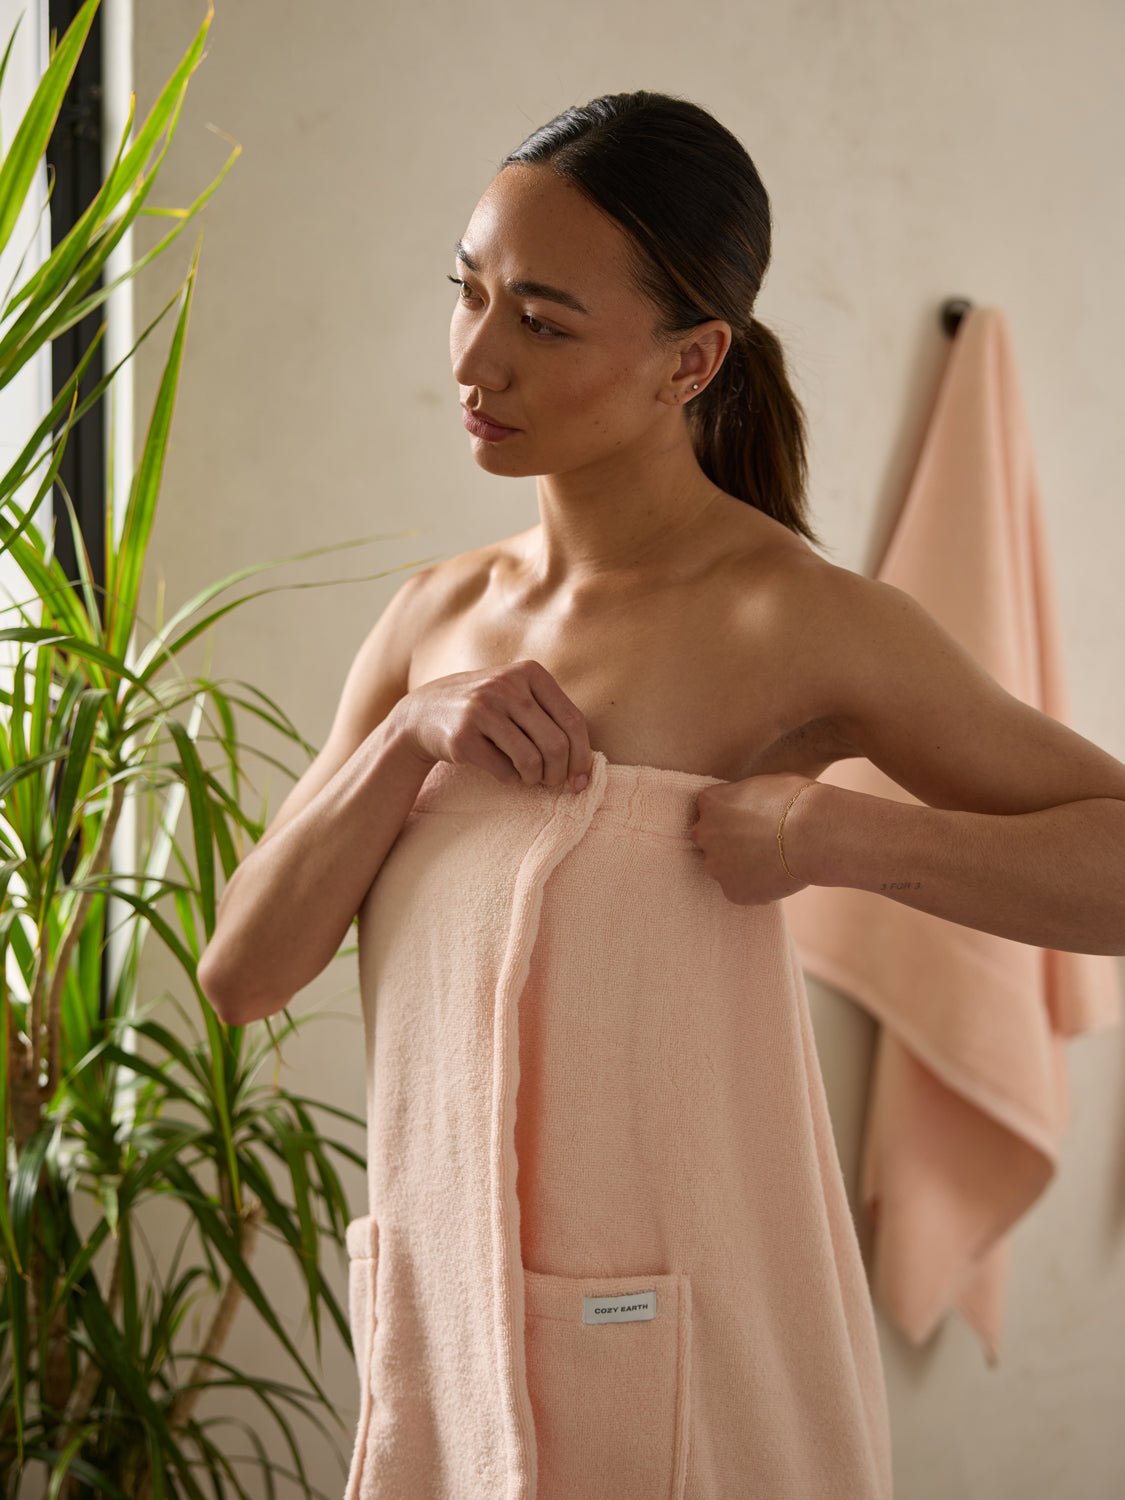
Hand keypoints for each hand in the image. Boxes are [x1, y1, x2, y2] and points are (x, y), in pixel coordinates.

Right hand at [389, 660, 592, 790]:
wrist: (423, 713)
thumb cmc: (486, 709)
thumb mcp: (518, 694)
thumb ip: (551, 718)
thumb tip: (584, 767)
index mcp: (529, 672)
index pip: (574, 721)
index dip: (583, 757)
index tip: (580, 780)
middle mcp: (506, 686)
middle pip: (556, 744)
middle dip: (559, 773)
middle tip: (552, 782)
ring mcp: (482, 709)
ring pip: (532, 761)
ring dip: (535, 779)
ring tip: (529, 778)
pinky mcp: (463, 736)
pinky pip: (504, 771)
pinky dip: (509, 778)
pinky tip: (502, 770)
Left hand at [688, 772, 818, 904]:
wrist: (814, 835)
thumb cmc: (797, 802)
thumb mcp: (768, 784)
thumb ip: (749, 796)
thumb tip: (756, 802)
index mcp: (711, 801)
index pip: (710, 807)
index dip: (731, 813)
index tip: (750, 817)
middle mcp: (705, 834)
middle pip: (708, 839)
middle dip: (727, 840)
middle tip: (757, 841)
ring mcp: (716, 866)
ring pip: (721, 868)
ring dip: (738, 866)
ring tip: (770, 862)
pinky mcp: (732, 892)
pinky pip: (739, 890)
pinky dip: (754, 887)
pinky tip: (776, 878)